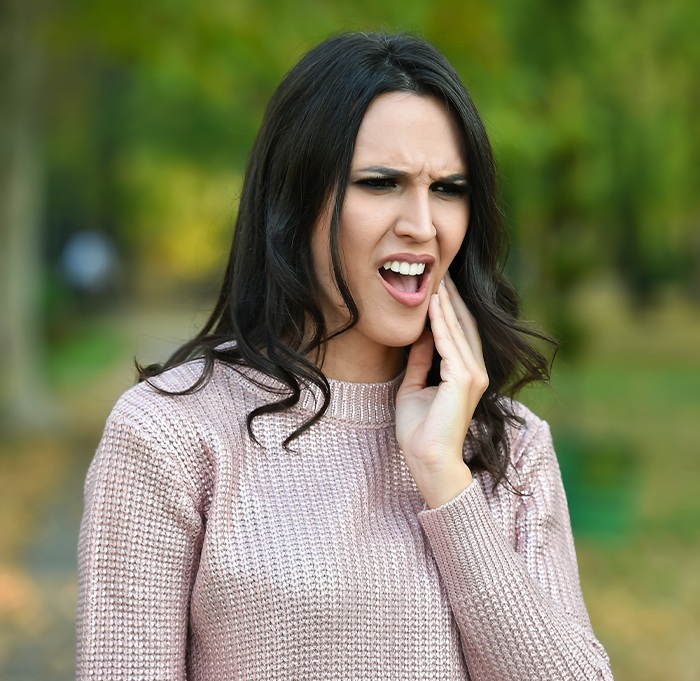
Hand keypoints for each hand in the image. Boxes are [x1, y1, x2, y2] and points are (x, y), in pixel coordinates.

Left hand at [396, 273, 488, 507]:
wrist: (427, 459)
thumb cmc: (420, 431)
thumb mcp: (415, 387)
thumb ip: (421, 362)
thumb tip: (418, 337)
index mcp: (466, 375)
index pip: (458, 333)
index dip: (448, 309)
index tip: (437, 286)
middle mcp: (475, 371)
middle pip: (463, 326)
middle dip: (451, 299)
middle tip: (441, 272)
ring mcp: (473, 375)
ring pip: (457, 330)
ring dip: (446, 304)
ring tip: (437, 279)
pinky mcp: (464, 379)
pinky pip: (449, 343)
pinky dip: (440, 322)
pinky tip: (433, 303)